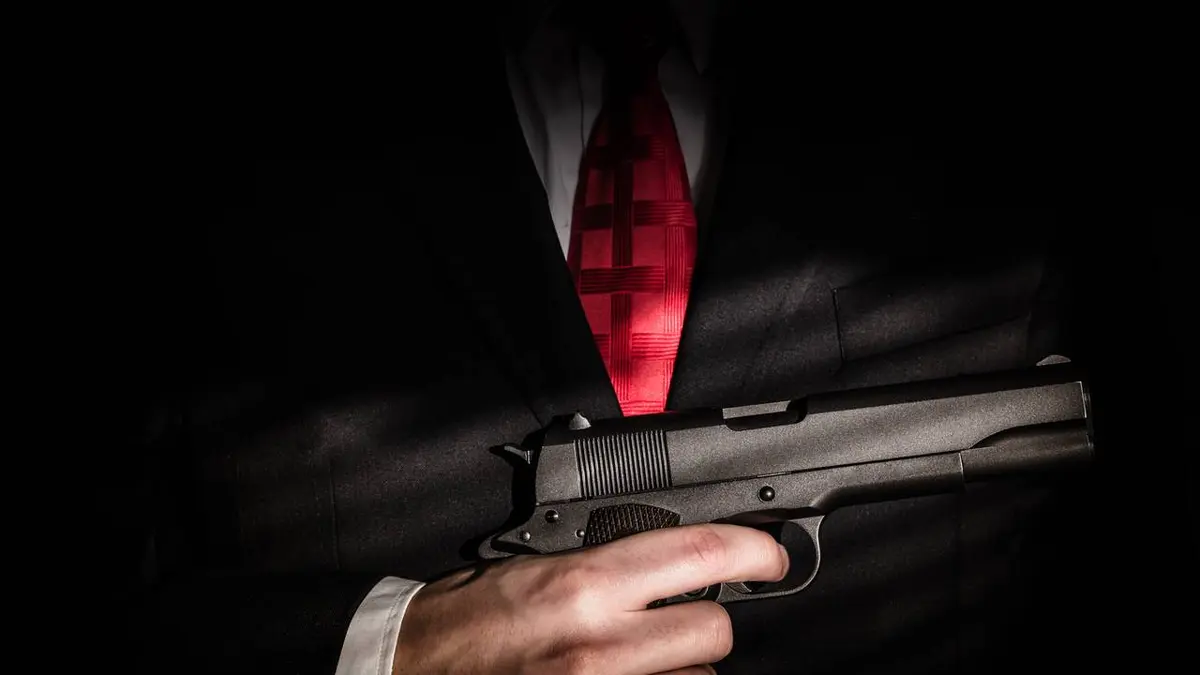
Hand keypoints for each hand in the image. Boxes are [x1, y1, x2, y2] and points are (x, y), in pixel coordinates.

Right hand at [392, 524, 788, 674]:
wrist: (413, 668)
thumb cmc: (466, 618)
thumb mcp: (538, 564)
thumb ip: (608, 561)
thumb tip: (674, 558)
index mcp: (585, 583)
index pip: (699, 552)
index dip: (752, 550)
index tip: (769, 555)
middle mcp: (602, 643)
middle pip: (714, 631)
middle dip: (707, 621)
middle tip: (683, 614)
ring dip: (677, 669)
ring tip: (630, 658)